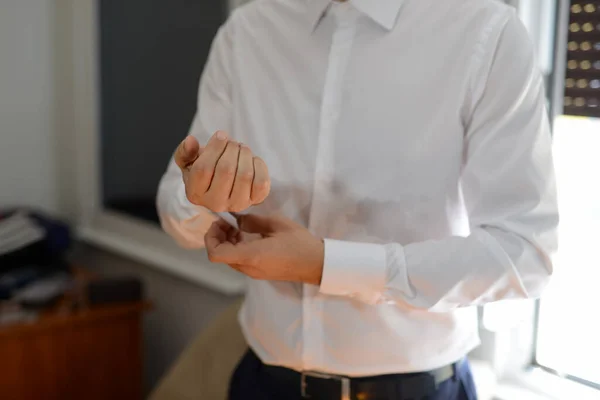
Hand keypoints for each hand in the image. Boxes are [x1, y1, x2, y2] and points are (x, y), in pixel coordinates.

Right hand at [174, 131, 269, 212]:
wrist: (223, 186)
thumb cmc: (204, 171)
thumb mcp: (188, 161)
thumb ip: (185, 152)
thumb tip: (190, 141)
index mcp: (195, 193)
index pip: (203, 169)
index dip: (214, 147)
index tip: (221, 135)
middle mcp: (215, 203)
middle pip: (226, 170)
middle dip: (231, 149)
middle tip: (232, 142)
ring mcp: (237, 204)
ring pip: (245, 174)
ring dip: (245, 154)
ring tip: (241, 148)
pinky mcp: (255, 201)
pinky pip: (261, 181)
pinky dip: (258, 165)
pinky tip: (251, 160)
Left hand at [204, 214, 323, 284]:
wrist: (317, 264)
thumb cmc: (299, 243)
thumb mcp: (277, 224)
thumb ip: (253, 221)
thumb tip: (237, 219)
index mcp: (251, 256)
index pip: (216, 254)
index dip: (210, 238)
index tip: (219, 222)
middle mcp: (248, 267)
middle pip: (220, 255)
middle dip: (219, 236)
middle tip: (228, 220)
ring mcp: (253, 273)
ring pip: (229, 258)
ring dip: (227, 242)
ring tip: (238, 226)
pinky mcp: (259, 273)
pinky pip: (239, 261)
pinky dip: (236, 248)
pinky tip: (247, 236)